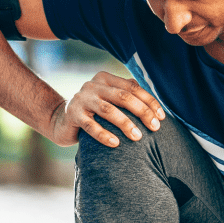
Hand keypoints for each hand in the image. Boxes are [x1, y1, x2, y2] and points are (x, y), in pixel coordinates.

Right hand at [50, 71, 164, 147]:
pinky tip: (116, 144)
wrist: (61, 121)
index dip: (149, 101)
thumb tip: (156, 104)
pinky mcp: (73, 114)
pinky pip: (91, 126)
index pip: (133, 87)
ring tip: (138, 137)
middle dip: (142, 112)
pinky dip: (104, 135)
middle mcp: (93, 86)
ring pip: (109, 110)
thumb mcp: (109, 100)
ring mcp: (82, 99)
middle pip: (123, 97)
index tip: (162, 117)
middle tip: (155, 127)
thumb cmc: (94, 113)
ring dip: (126, 124)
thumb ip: (127, 96)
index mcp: (106, 79)